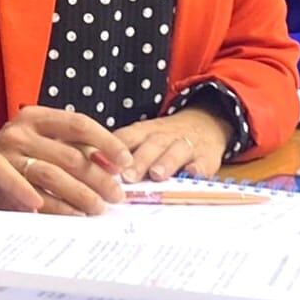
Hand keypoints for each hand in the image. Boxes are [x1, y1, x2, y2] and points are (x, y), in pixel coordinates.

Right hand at [0, 106, 128, 214]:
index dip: (106, 143)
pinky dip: (58, 207)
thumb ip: (76, 145)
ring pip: (53, 176)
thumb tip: (114, 164)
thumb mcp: (42, 137)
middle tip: (116, 195)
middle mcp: (20, 134)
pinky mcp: (2, 183)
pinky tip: (75, 215)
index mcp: (35, 116)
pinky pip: (35, 197)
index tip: (125, 161)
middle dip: (98, 178)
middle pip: (70, 156)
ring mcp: (8, 158)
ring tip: (99, 207)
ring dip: (81, 195)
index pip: (79, 124)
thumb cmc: (17, 151)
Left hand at [112, 107, 230, 181]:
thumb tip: (91, 171)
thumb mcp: (143, 137)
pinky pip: (203, 163)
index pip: (127, 137)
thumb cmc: (165, 139)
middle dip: (140, 160)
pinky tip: (192, 175)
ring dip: (166, 162)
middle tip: (128, 176)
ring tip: (157, 175)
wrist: (206, 123)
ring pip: (176, 151)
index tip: (103, 163)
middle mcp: (165, 137)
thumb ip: (122, 152)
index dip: (115, 149)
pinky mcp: (207, 157)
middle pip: (151, 145)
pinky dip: (198, 169)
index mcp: (144, 132)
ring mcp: (187, 146)